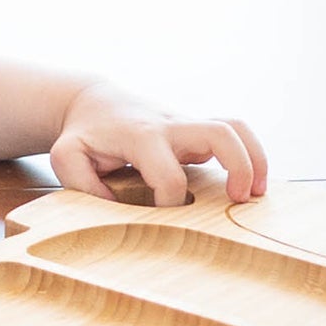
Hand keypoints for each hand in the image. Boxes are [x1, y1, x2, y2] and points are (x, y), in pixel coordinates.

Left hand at [51, 86, 268, 206]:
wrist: (94, 102)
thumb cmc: (82, 135)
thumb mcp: (67, 158)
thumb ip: (82, 184)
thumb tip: (115, 209)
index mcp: (140, 136)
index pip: (168, 176)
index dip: (170, 206)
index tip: (162, 224)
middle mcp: (170, 125)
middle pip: (218, 133)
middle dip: (237, 167)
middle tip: (239, 201)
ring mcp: (187, 123)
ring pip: (234, 126)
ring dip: (254, 157)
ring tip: (258, 194)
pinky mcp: (195, 128)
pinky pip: (233, 131)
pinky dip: (250, 154)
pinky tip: (251, 184)